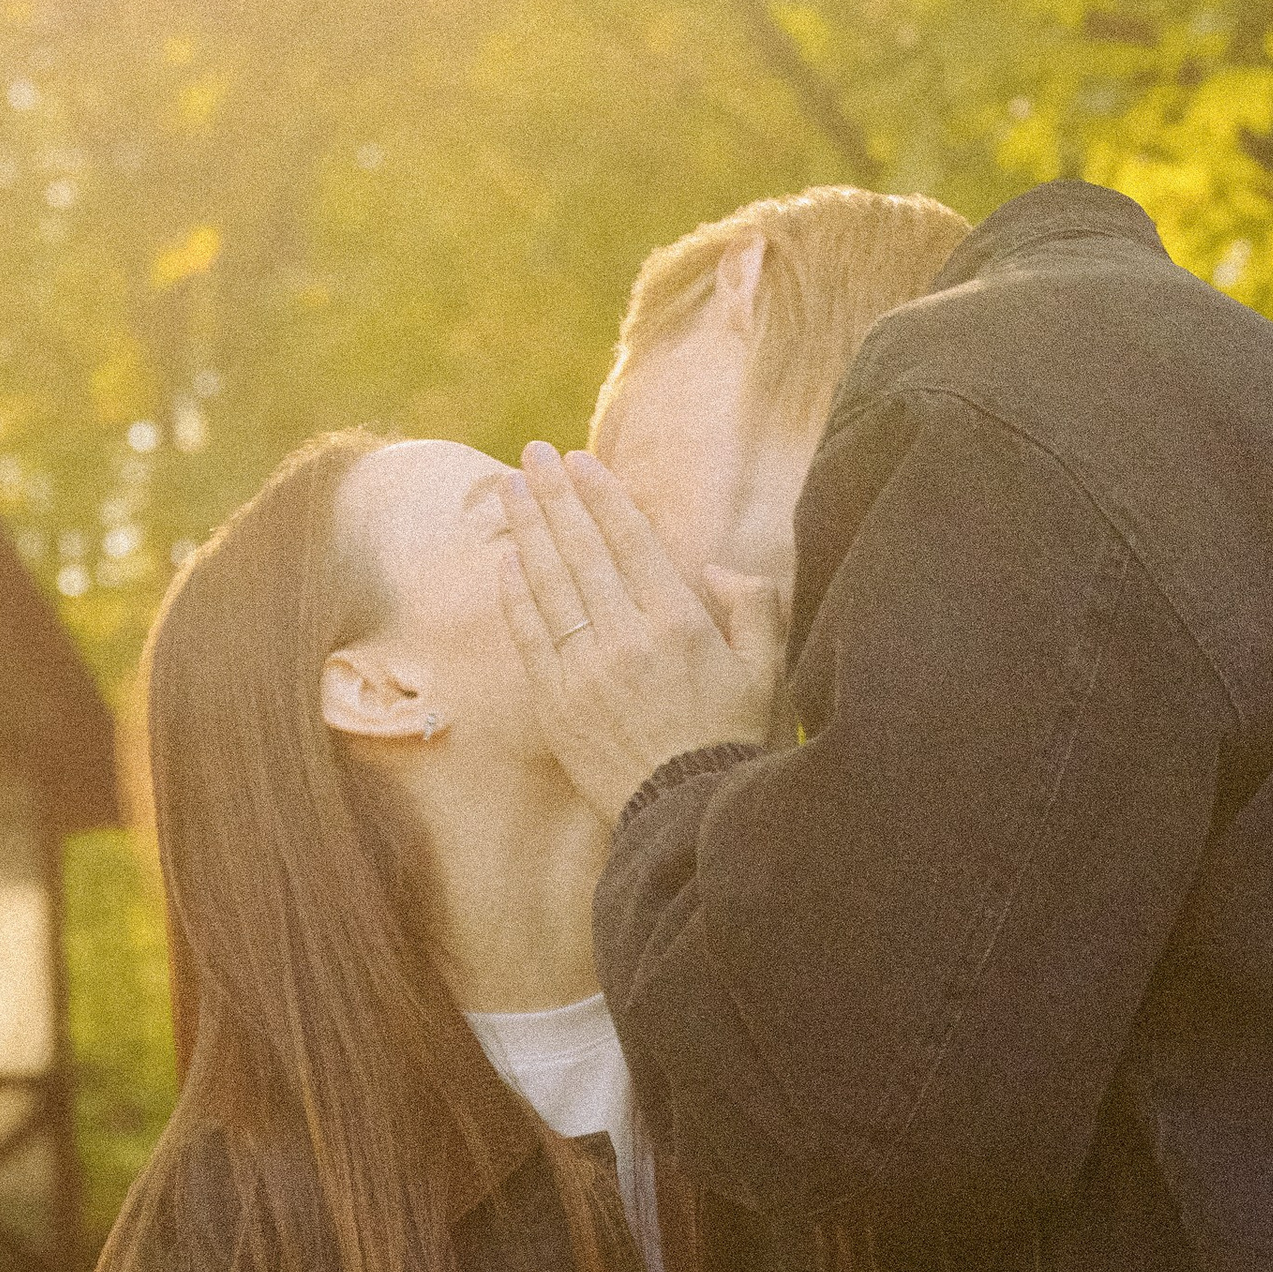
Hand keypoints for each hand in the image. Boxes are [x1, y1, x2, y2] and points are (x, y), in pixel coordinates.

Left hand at [497, 445, 784, 823]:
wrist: (688, 816)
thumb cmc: (734, 742)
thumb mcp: (767, 670)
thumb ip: (754, 607)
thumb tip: (716, 569)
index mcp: (680, 624)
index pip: (629, 541)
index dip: (600, 495)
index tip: (577, 461)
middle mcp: (626, 639)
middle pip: (580, 551)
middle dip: (553, 496)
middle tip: (531, 455)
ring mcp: (584, 670)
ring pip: (547, 584)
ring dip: (526, 530)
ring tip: (509, 489)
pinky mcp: (556, 703)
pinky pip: (529, 636)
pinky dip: (515, 594)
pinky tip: (505, 560)